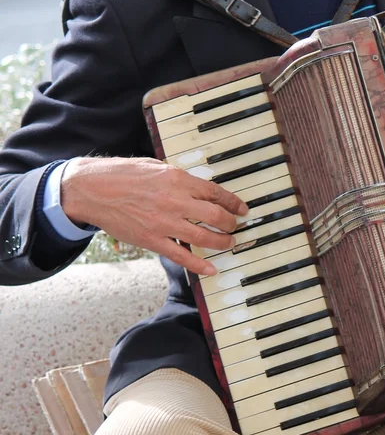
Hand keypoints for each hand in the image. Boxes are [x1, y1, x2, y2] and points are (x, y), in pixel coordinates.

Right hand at [61, 157, 247, 275]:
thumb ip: (178, 177)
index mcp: (178, 179)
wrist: (92, 189)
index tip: (242, 209)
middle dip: (232, 224)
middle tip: (235, 227)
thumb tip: (196, 186)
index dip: (234, 202)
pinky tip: (212, 269)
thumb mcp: (155, 165)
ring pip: (205, 238)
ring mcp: (165, 223)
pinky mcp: (152, 240)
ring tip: (229, 243)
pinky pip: (182, 256)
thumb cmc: (121, 174)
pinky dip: (199, 265)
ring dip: (222, 242)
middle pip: (217, 216)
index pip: (216, 193)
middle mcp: (176, 201)